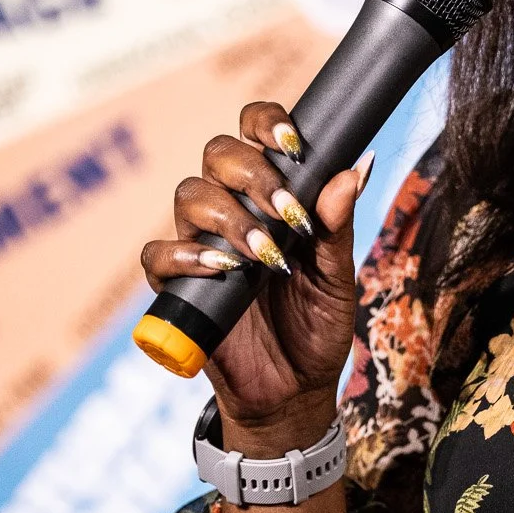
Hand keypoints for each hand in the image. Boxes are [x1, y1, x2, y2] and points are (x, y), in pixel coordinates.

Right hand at [140, 99, 370, 450]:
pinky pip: (158, 255)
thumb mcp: (338, 278)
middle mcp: (232, 210)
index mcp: (272, 196)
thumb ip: (338, 225)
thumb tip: (355, 167)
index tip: (295, 145)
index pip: (253, 133)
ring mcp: (202, 246)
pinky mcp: (177, 288)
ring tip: (266, 255)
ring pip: (190, 196)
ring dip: (230, 217)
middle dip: (253, 172)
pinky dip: (185, 256)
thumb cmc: (318, 326)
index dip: (266, 123)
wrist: (297, 389)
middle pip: (218, 154)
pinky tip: (222, 270)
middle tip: (287, 212)